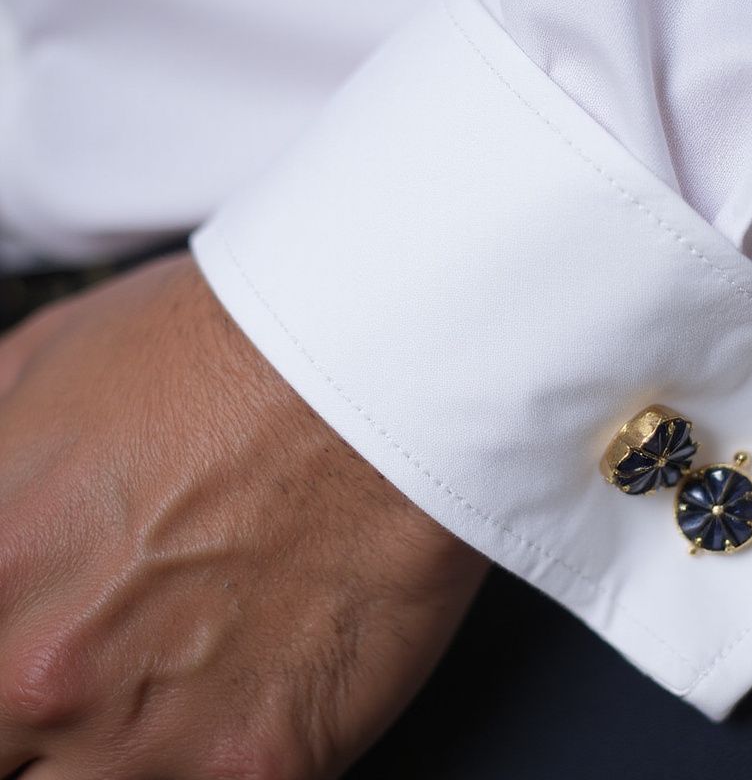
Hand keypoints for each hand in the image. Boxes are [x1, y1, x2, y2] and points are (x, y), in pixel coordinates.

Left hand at [0, 253, 486, 777]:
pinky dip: (221, 759)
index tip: (29, 666)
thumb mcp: (48, 356)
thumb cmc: (236, 349)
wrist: (379, 369)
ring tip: (185, 676)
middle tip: (113, 663)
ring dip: (122, 755)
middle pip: (4, 756)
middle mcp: (42, 674)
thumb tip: (1, 487)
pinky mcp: (259, 766)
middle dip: (38, 722)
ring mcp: (148, 740)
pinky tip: (258, 681)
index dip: (1, 678)